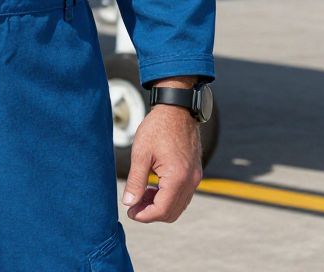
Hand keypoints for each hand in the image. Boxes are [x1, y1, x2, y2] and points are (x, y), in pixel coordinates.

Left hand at [121, 95, 202, 223]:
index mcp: (177, 177)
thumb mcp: (141, 153)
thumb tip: (128, 202)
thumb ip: (135, 181)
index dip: (144, 215)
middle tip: (133, 205)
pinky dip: (168, 196)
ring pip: (178, 205)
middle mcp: (190, 181)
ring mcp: (195, 177)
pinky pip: (183, 194)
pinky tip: (153, 187)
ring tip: (140, 195)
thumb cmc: (158, 127)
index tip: (130, 212)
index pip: (162, 210)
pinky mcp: (194, 172)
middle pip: (172, 212)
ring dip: (159, 205)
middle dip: (151, 213)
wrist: (176, 109)